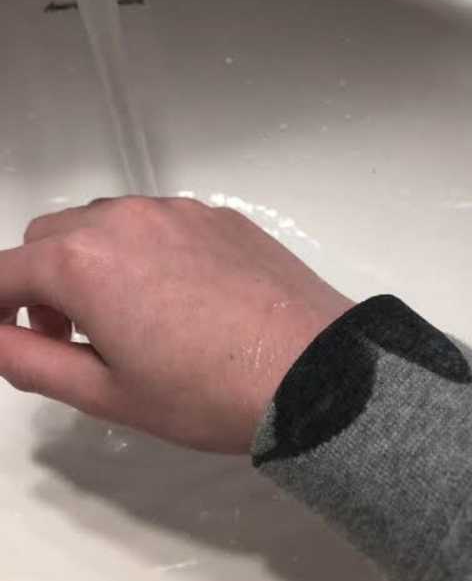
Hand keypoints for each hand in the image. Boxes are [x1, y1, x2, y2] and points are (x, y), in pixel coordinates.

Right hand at [0, 197, 351, 452]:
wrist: (310, 370)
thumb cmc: (208, 390)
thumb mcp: (106, 392)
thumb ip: (32, 361)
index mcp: (84, 260)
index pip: (4, 273)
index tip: (8, 337)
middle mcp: (126, 219)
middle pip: (50, 237)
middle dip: (41, 282)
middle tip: (69, 334)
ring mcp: (177, 210)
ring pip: (105, 221)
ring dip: (92, 260)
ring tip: (125, 315)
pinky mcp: (218, 214)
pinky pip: (159, 221)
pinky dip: (143, 249)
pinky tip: (178, 295)